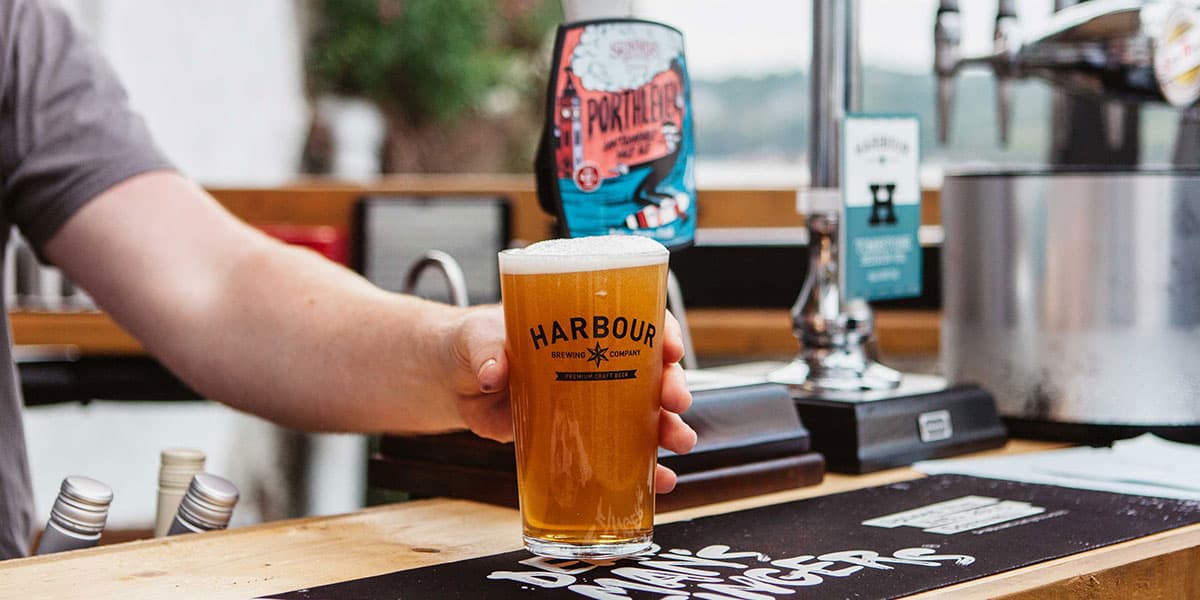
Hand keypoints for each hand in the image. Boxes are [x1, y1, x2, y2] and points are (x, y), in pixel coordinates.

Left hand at [445, 306, 697, 493]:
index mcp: (584, 327)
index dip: (663, 332)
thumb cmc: (475, 344)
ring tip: (678, 443)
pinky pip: (621, 453)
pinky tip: (659, 481)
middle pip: (651, 370)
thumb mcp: (479, 337)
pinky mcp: (579, 435)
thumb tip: (494, 373)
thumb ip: (487, 350)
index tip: (671, 348)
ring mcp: (592, 401)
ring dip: (669, 428)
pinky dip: (645, 469)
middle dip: (672, 386)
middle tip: (675, 401)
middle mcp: (598, 361)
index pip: (638, 321)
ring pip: (646, 414)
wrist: (454, 382)